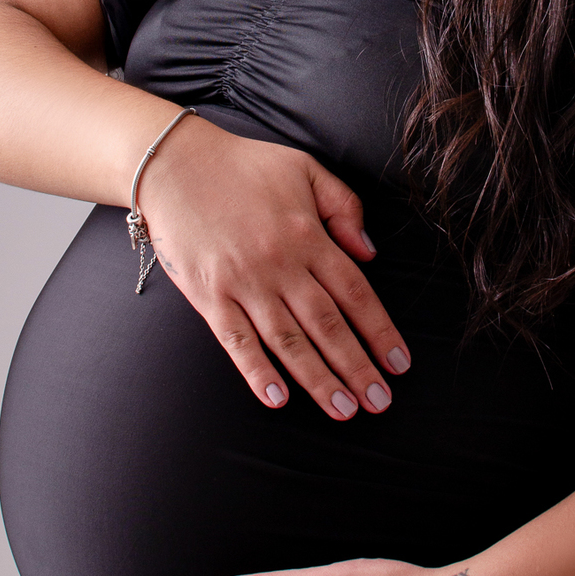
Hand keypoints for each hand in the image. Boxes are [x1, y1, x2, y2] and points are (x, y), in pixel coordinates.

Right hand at [142, 118, 410, 421]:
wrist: (175, 165)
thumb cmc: (244, 166)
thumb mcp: (306, 169)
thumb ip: (344, 206)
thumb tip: (369, 251)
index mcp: (308, 235)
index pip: (355, 293)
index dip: (381, 331)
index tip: (399, 363)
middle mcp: (280, 264)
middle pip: (328, 325)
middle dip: (357, 367)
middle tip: (379, 402)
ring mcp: (243, 283)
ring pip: (289, 341)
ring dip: (318, 379)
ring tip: (343, 410)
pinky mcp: (208, 296)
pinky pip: (236, 341)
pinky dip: (256, 371)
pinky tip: (277, 399)